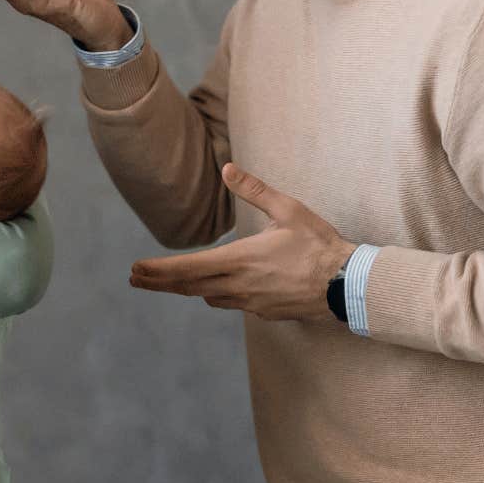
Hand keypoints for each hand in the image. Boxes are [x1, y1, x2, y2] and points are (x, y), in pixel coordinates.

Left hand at [127, 164, 355, 321]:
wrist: (349, 286)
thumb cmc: (320, 245)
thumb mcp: (288, 209)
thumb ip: (254, 190)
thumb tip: (227, 170)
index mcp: (240, 259)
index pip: (187, 268)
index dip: (157, 271)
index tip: (134, 270)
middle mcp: (239, 285)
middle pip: (189, 287)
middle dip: (159, 283)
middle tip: (135, 280)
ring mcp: (252, 303)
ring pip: (210, 297)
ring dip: (190, 289)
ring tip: (173, 282)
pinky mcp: (266, 313)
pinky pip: (233, 304)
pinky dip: (220, 295)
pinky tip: (220, 289)